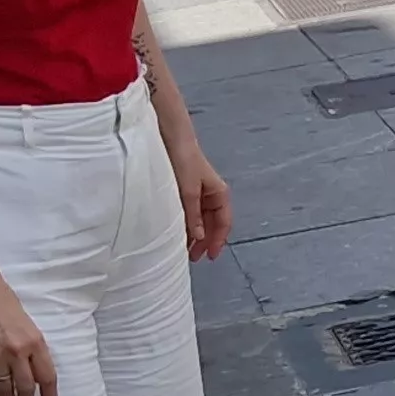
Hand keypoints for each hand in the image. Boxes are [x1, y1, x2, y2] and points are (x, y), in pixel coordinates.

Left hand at [171, 137, 231, 262]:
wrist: (171, 138)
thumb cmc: (184, 161)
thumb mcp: (188, 191)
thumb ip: (193, 216)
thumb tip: (199, 238)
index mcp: (219, 194)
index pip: (223, 223)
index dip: (218, 241)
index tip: (210, 257)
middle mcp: (211, 195)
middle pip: (213, 224)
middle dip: (206, 241)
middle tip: (194, 258)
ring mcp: (199, 193)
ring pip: (201, 219)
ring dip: (196, 234)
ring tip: (185, 249)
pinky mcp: (186, 190)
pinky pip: (191, 212)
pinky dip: (188, 224)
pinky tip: (179, 232)